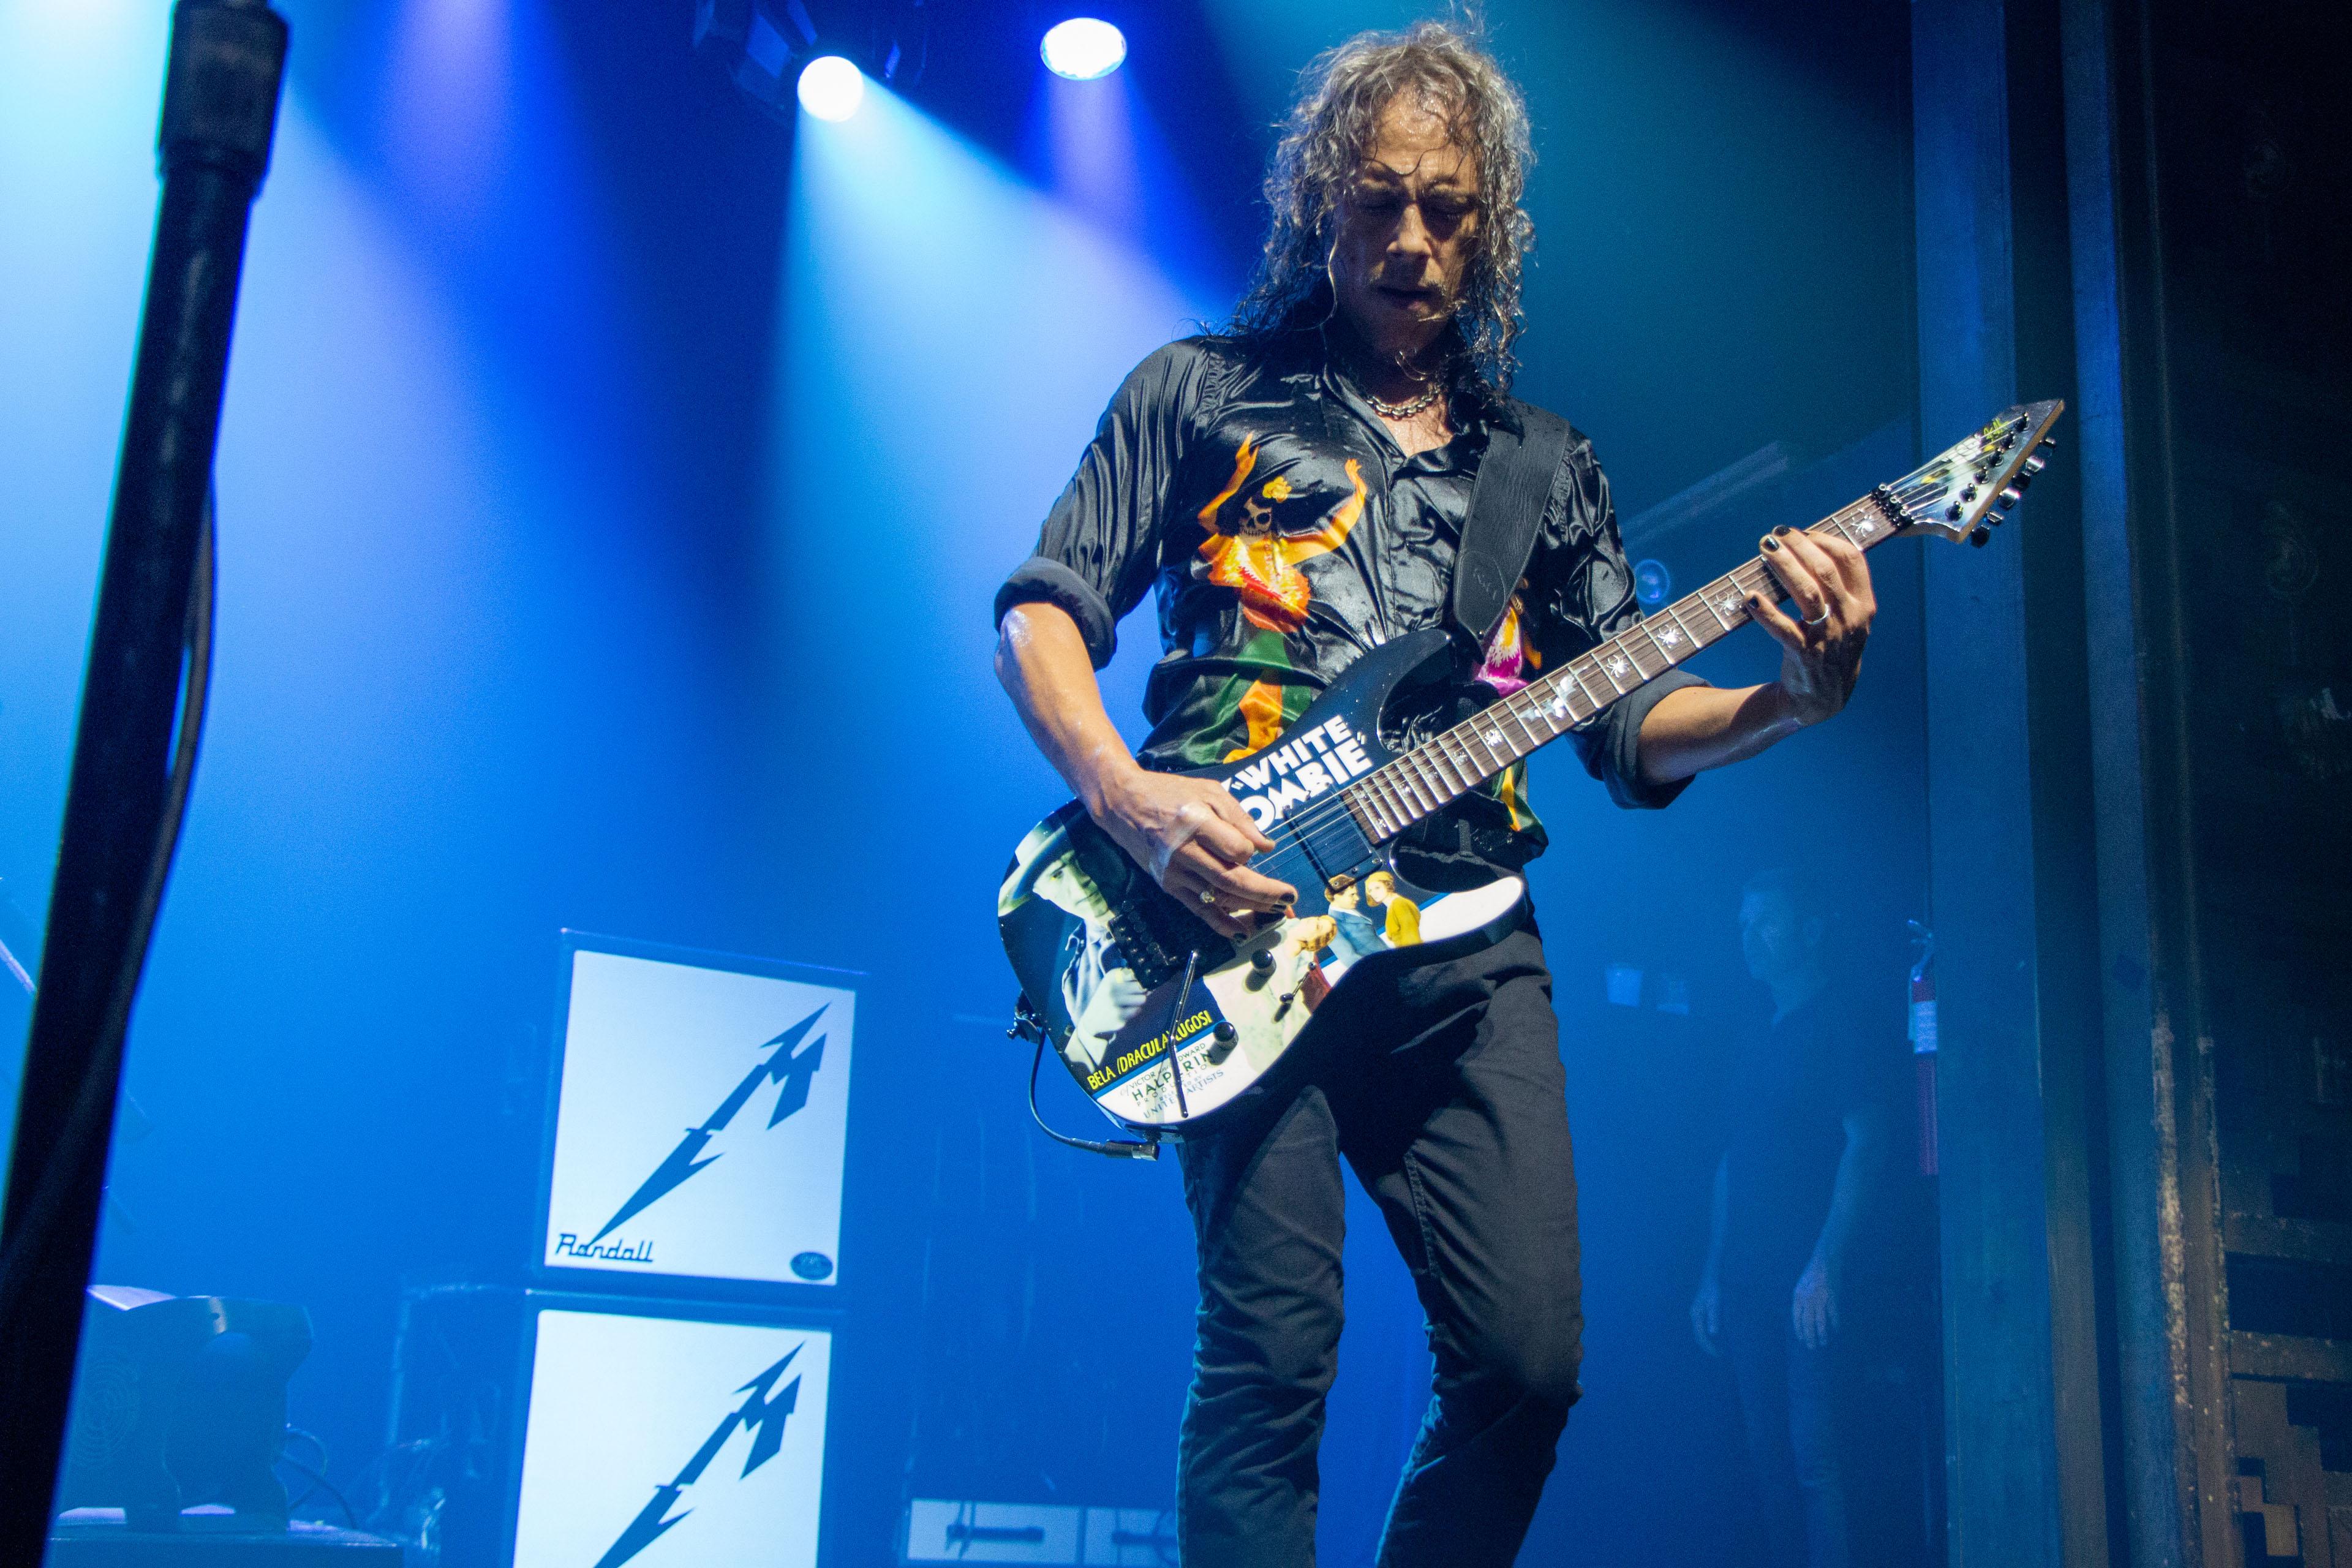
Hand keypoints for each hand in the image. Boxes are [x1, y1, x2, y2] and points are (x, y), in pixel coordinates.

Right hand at [1089, 765, 1295, 939]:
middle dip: (1266, 893)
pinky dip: (1220, 923)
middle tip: (1290, 898)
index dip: (1251, 851)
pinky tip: (1241, 931)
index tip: (1256, 848)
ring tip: (1277, 911)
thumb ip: (1240, 818)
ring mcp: (1174, 871)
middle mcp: (1184, 851)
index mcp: (1196, 821)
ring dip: (1251, 908)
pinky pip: (1198, 909)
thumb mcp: (1210, 791)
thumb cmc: (1171, 793)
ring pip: (1219, 898)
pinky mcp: (1168, 885)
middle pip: (1232, 880)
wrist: (1124, 805)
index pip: (1237, 849)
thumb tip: (1267, 847)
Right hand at [1690, 1274, 1721, 1356]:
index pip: (1701, 1336)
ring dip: (1707, 1343)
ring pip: (1699, 1333)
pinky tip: (1715, 1339)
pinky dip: (1707, 1336)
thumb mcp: (1716, 1304)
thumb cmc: (1714, 1291)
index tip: (1717, 1354)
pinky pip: (1702, 1329)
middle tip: (1718, 1355)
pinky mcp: (1700, 1314)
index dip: (1709, 1346)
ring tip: (1717, 1350)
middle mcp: (1694, 1317)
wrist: (1710, 1280)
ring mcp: (1696, 1315)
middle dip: (1707, 1347)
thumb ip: (1714, 1319)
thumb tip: (1713, 1335)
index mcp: (1696, 1315)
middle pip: (1698, 1336)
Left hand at [1750, 527, 1873, 725]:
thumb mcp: (1848, 619)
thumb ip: (1837, 588)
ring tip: (1764, 549)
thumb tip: (1804, 547)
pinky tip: (1750, 597)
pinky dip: (1765, 612)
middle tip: (1775, 535)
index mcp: (1863, 605)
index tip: (1802, 531)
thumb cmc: (1830, 649)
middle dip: (1799, 546)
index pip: (1852, 560)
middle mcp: (1850, 618)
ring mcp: (1828, 637)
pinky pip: (1783, 629)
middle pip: (1826, 570)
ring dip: (1784, 567)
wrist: (1823, 699)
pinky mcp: (1804, 655)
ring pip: (1808, 593)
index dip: (1826, 539)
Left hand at [1791, 1257, 1838, 1348]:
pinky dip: (1835, 1324)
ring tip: (1823, 1342)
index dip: (1799, 1330)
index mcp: (1797, 1296)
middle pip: (1807, 1323)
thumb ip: (1802, 1299)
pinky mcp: (1832, 1298)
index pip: (1796, 1318)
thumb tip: (1803, 1314)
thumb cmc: (1812, 1272)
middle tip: (1812, 1347)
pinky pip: (1833, 1315)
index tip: (1801, 1339)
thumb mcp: (1801, 1285)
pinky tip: (1836, 1331)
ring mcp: (1819, 1299)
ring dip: (1822, 1334)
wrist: (1824, 1261)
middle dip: (1809, 1336)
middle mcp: (1807, 1299)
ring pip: (1820, 1322)